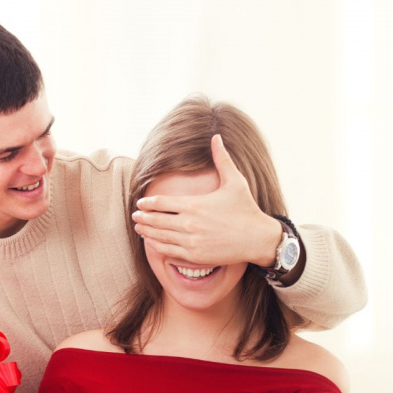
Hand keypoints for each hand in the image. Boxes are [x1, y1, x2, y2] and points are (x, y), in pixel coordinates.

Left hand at [132, 134, 281, 267]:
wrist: (257, 238)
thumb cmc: (246, 209)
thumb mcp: (235, 181)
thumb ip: (222, 159)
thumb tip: (216, 137)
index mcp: (194, 204)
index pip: (162, 203)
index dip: (148, 203)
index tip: (141, 203)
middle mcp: (189, 223)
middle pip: (156, 220)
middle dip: (143, 217)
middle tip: (135, 215)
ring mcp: (190, 241)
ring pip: (159, 236)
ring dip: (146, 231)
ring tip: (139, 227)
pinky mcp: (194, 255)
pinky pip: (168, 251)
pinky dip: (156, 246)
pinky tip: (151, 242)